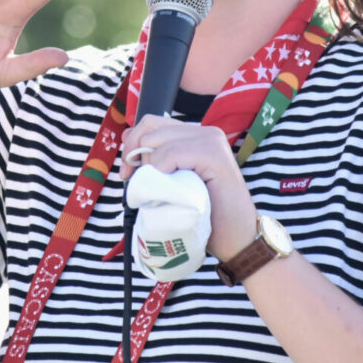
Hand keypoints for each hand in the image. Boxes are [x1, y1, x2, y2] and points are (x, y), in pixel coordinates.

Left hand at [120, 116, 258, 260]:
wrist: (236, 240)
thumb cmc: (204, 216)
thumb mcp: (173, 182)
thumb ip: (156, 158)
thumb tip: (126, 135)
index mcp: (195, 136)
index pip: (151, 123)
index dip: (132, 144)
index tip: (127, 172)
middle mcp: (205, 133)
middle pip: (150, 127)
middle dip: (134, 154)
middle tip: (134, 182)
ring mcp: (212, 142)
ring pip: (158, 141)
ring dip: (149, 168)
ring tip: (158, 191)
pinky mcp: (215, 156)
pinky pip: (171, 154)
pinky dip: (161, 172)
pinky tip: (170, 190)